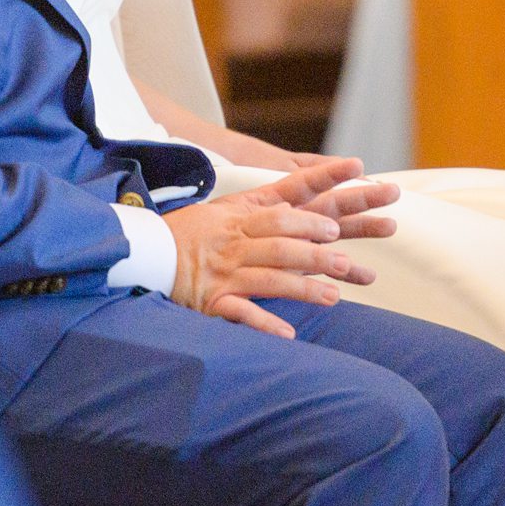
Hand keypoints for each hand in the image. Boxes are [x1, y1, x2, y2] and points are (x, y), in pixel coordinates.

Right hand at [165, 159, 390, 338]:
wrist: (147, 253)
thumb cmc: (195, 230)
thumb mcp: (230, 209)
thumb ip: (268, 204)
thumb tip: (306, 197)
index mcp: (245, 214)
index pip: (290, 192)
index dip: (324, 182)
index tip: (357, 171)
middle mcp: (237, 240)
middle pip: (283, 241)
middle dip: (316, 252)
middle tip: (345, 261)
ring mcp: (225, 271)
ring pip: (269, 277)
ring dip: (302, 288)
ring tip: (333, 298)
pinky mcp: (212, 300)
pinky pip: (240, 312)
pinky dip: (264, 323)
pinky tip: (288, 334)